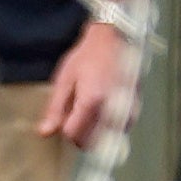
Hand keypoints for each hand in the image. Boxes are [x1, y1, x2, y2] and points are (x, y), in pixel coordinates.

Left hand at [37, 19, 135, 149]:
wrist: (115, 40)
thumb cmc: (88, 56)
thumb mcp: (64, 79)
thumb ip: (55, 108)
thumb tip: (45, 132)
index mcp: (91, 101)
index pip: (74, 134)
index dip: (65, 131)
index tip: (64, 121)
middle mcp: (111, 108)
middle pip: (92, 141)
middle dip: (80, 136)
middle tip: (75, 120)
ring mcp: (126, 108)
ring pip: (108, 138)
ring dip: (97, 134)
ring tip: (91, 117)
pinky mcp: (135, 106)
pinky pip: (122, 128)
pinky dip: (112, 128)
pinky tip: (106, 115)